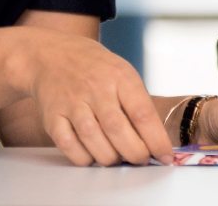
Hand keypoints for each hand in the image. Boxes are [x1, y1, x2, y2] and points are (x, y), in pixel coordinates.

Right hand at [10, 27, 170, 166]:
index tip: (165, 156)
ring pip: (93, 139)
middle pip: (117, 129)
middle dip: (134, 153)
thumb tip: (154, 141)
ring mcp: (72, 102)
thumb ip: (137, 104)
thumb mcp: (124, 74)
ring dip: (110, 158)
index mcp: (121, 77)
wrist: (53, 56)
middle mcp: (96, 89)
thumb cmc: (97, 69)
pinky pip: (68, 145)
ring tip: (118, 160)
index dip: (156, 140)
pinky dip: (83, 158)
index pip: (142, 113)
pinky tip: (93, 157)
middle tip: (142, 161)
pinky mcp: (52, 116)